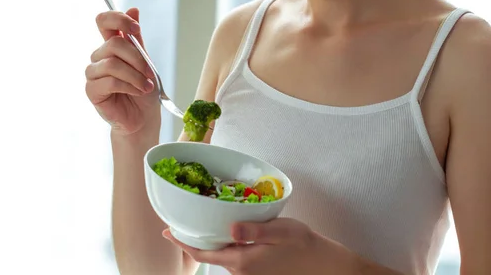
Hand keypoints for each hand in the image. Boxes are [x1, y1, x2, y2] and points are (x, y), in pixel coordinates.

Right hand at [85, 8, 159, 135]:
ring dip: (135, 75)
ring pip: (113, 64)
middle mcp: (99, 56)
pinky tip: (137, 92)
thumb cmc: (143, 89)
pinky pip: (109, 81)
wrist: (143, 117)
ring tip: (146, 86)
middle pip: (114, 44)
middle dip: (137, 58)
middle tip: (150, 73)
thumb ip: (136, 38)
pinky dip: (128, 86)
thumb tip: (133, 9)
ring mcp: (93, 73)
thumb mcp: (145, 61)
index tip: (136, 29)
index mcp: (111, 45)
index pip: (104, 20)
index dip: (118, 18)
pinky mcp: (92, 90)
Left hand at [163, 218, 347, 274]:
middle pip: (208, 255)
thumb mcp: (280, 231)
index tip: (167, 231)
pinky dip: (223, 245)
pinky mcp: (255, 272)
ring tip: (202, 221)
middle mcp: (240, 272)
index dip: (183, 243)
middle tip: (182, 221)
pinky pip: (232, 258)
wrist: (322, 265)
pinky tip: (227, 231)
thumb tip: (230, 228)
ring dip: (209, 242)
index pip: (202, 254)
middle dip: (193, 240)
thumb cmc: (303, 246)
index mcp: (241, 261)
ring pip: (220, 256)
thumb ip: (254, 230)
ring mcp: (247, 274)